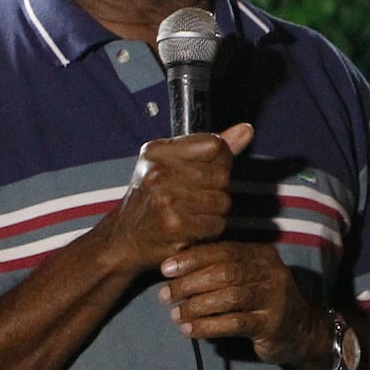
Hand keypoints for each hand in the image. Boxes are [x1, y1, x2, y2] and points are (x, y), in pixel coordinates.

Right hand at [88, 123, 251, 274]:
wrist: (123, 239)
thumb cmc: (149, 200)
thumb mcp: (170, 164)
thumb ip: (210, 148)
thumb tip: (246, 130)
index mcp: (157, 151)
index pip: (214, 145)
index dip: (221, 159)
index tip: (210, 170)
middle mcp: (159, 172)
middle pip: (222, 175)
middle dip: (217, 189)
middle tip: (197, 198)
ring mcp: (166, 198)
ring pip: (222, 201)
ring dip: (214, 212)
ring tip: (193, 213)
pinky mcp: (175, 224)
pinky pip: (216, 224)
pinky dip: (209, 230)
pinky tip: (191, 228)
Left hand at [159, 239, 328, 366]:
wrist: (301, 330)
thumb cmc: (262, 301)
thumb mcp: (248, 277)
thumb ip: (222, 268)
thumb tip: (177, 267)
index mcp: (262, 255)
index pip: (223, 250)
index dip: (192, 258)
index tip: (166, 269)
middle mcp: (271, 273)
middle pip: (225, 273)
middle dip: (190, 283)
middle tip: (166, 295)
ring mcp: (275, 299)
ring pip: (229, 298)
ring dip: (196, 307)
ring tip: (175, 315)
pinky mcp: (272, 325)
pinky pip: (235, 324)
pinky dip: (208, 326)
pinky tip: (190, 330)